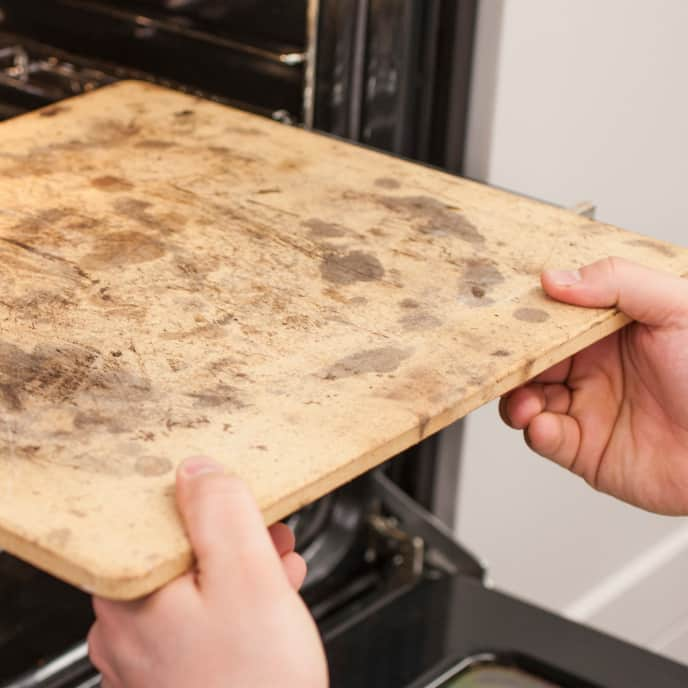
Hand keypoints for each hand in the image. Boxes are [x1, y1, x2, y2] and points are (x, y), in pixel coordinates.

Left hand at [88, 458, 328, 687]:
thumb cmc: (254, 686)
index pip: (158, 517)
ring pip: (192, 584)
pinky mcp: (170, 676)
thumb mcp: (248, 573)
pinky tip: (267, 600)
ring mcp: (144, 658)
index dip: (206, 502)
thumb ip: (220, 509)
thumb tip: (197, 470)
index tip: (240, 504)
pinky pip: (197, 620)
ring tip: (279, 564)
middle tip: (269, 535)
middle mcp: (124, 627)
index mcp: (129, 593)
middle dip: (231, 535)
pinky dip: (233, 602)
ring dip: (238, 566)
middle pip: (178, 551)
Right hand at [500, 257, 687, 514]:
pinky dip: (536, 432)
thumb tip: (557, 277)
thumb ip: (619, 281)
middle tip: (505, 365)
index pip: (552, 320)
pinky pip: (545, 438)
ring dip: (515, 400)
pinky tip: (545, 425)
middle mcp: (592, 368)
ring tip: (524, 403)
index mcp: (608, 332)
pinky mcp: (584, 448)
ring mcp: (587, 408)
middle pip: (531, 360)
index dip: (527, 320)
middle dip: (511, 363)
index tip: (507, 320)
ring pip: (526, 399)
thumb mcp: (677, 308)